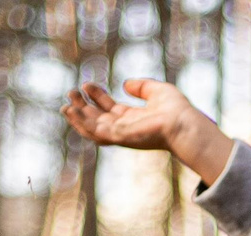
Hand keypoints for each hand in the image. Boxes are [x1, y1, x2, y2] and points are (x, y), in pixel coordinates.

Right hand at [63, 79, 235, 183]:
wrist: (184, 123)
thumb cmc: (176, 110)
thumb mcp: (157, 91)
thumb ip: (141, 87)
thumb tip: (125, 84)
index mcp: (133, 119)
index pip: (109, 109)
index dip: (97, 97)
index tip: (87, 85)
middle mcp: (125, 129)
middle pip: (98, 119)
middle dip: (83, 107)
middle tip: (71, 93)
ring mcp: (122, 135)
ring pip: (93, 129)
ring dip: (78, 118)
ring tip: (66, 105)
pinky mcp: (119, 137)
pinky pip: (95, 132)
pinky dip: (82, 123)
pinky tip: (72, 112)